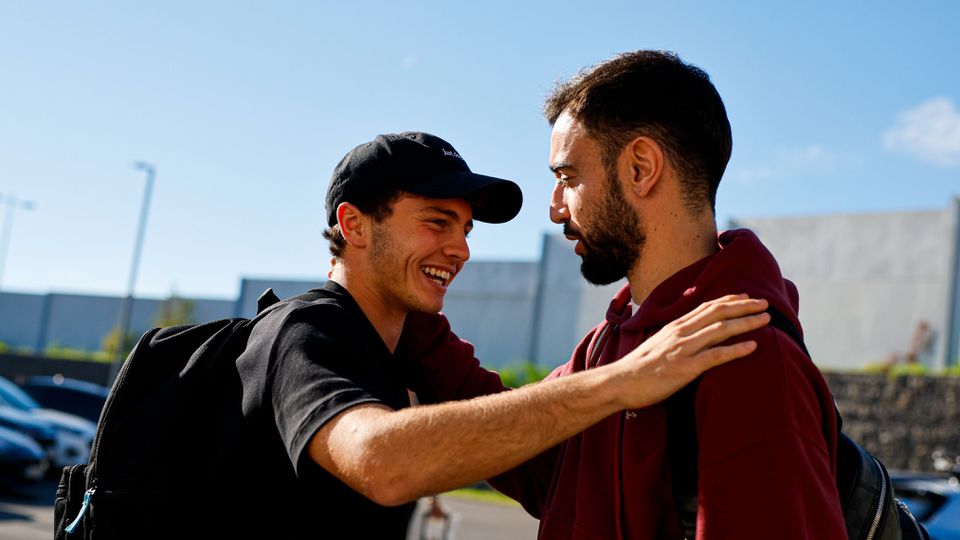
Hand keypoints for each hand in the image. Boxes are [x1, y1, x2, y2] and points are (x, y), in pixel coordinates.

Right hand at [612, 294, 769, 408]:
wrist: (619, 382)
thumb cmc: (638, 368)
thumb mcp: (657, 345)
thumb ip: (674, 339)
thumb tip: (687, 338)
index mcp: (674, 326)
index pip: (706, 307)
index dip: (729, 300)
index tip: (746, 297)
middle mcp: (681, 332)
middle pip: (718, 313)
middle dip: (744, 306)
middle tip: (766, 304)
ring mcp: (683, 349)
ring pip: (720, 330)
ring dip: (746, 323)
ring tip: (765, 320)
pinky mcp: (685, 368)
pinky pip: (716, 356)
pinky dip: (736, 350)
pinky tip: (753, 347)